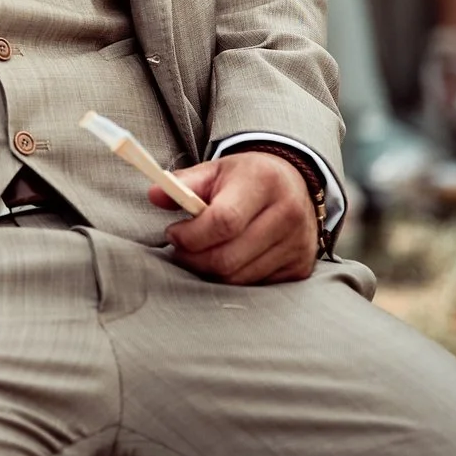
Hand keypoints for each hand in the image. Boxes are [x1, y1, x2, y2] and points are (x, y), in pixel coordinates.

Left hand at [155, 151, 317, 284]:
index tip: (173, 232)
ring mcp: (298, 244)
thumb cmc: (246, 178)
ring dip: (210, 269)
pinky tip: (227, 257)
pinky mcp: (301, 267)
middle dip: (194, 258)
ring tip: (200, 252)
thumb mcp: (214, 170)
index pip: (223, 221)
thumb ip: (182, 183)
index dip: (191, 234)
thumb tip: (154, 195)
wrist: (294, 184)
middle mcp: (288, 214)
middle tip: (181, 248)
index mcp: (264, 182)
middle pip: (229, 257)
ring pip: (239, 277)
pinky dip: (233, 276)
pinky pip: (255, 285)